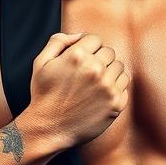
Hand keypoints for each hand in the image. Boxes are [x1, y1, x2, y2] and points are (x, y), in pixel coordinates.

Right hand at [28, 31, 130, 147]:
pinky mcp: (116, 104)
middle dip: (99, 59)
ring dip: (110, 72)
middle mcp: (95, 69)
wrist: (49, 129)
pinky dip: (116, 88)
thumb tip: (79, 35)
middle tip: (87, 74)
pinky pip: (125, 86)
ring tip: (95, 84)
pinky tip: (101, 95)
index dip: (87, 49)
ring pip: (120, 67)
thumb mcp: (41, 63)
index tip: (81, 61)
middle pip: (109, 52)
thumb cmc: (43, 95)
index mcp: (77, 55)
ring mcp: (108, 87)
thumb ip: (58, 41)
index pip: (95, 39)